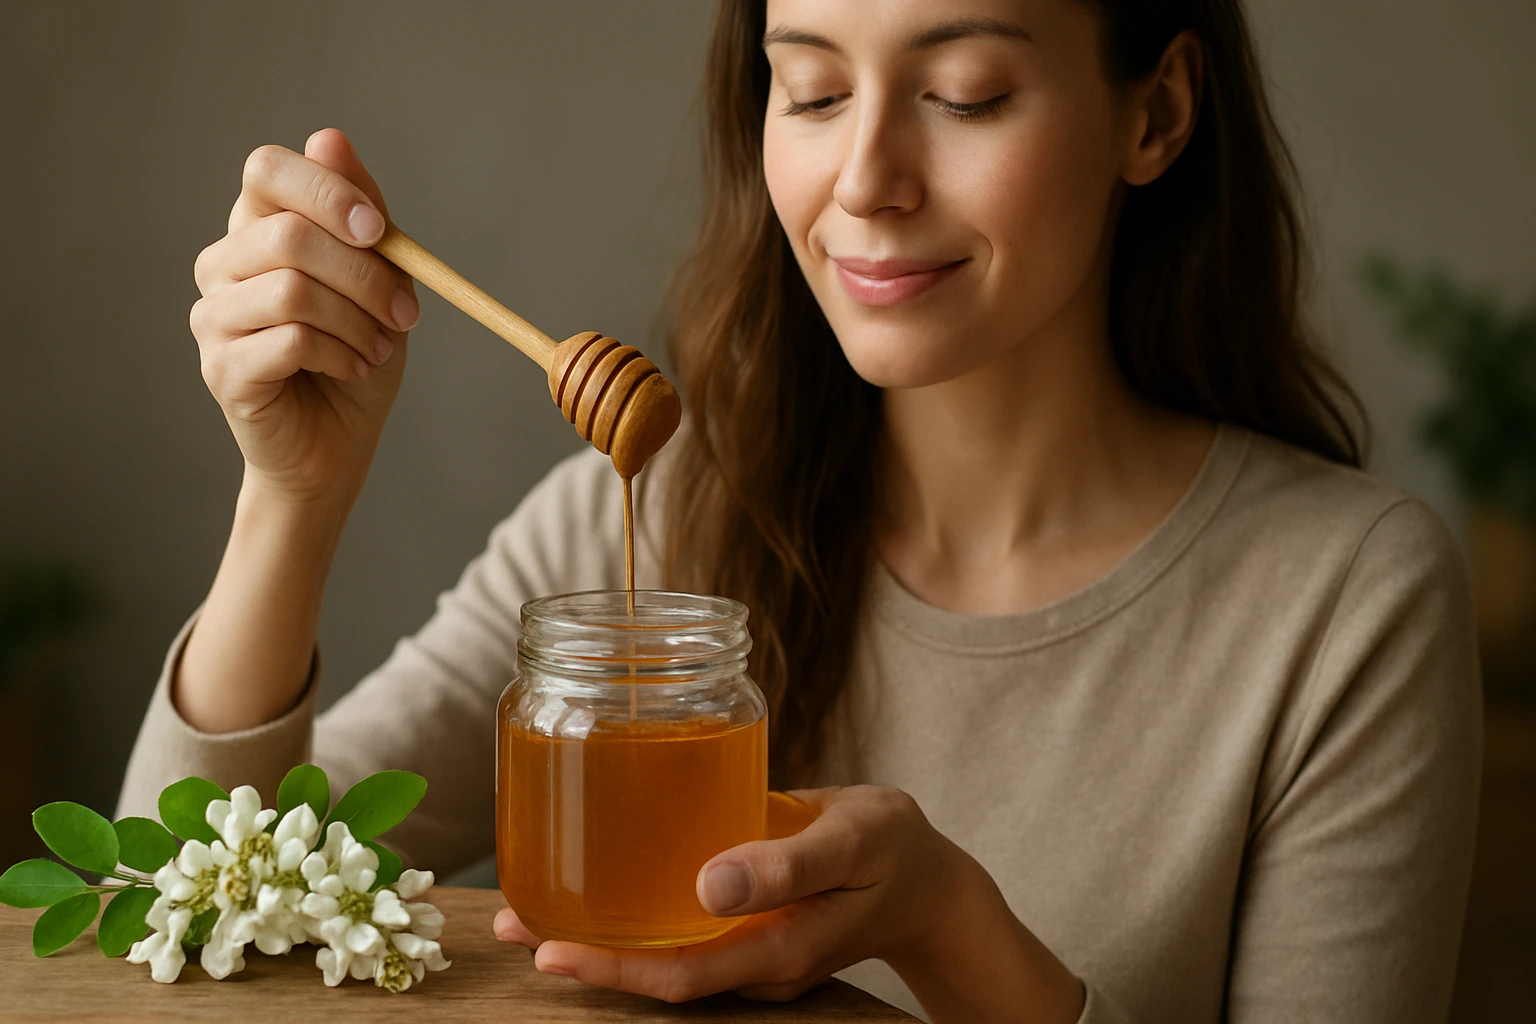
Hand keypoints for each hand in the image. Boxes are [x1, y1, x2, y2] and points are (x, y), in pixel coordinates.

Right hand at [190, 128, 419, 501]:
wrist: (339, 444)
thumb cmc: (358, 356)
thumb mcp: (382, 279)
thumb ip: (362, 214)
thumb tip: (330, 138)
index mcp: (258, 228)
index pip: (267, 170)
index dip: (326, 190)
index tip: (380, 231)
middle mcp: (223, 264)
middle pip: (289, 235)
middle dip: (365, 275)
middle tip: (405, 313)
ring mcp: (213, 315)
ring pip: (292, 290)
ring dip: (357, 322)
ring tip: (379, 348)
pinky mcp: (220, 367)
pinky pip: (289, 340)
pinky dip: (340, 355)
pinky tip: (355, 368)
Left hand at [494, 785, 1082, 1019]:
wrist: (927, 878)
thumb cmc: (893, 849)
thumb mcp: (852, 842)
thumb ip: (788, 861)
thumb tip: (710, 884)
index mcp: (776, 950)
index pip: (680, 977)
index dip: (612, 971)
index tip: (549, 951)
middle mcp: (751, 959)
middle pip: (653, 972)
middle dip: (582, 956)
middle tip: (510, 923)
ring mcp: (746, 946)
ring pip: (659, 950)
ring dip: (595, 934)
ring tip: (527, 905)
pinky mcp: (743, 920)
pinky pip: (676, 927)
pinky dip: (628, 911)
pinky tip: (594, 877)